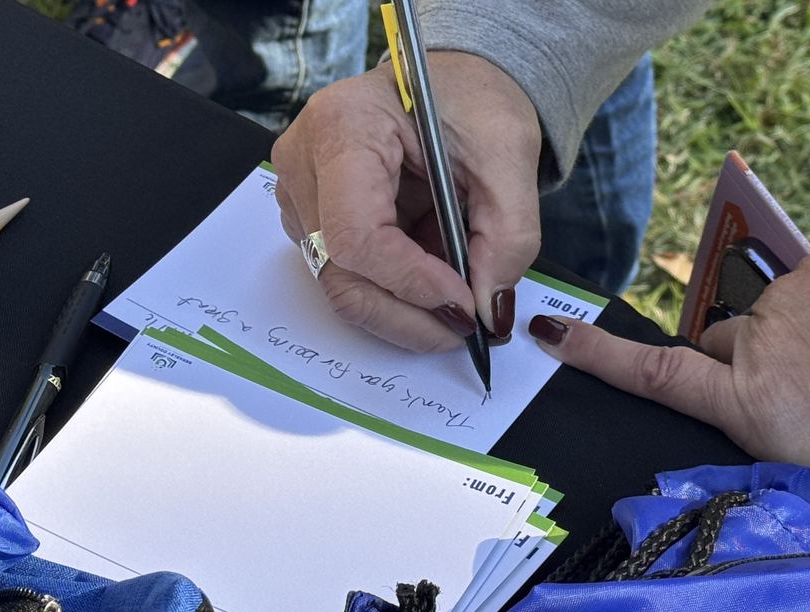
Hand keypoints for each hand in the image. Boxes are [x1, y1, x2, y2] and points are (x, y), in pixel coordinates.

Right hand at [271, 52, 540, 351]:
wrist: (446, 87)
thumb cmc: (469, 102)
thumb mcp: (508, 156)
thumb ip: (506, 236)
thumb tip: (489, 311)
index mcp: (344, 126)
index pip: (357, 234)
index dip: (412, 283)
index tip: (465, 305)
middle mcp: (304, 162)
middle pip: (341, 274)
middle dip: (409, 315)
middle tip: (465, 328)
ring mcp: (300, 196)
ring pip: (342, 287)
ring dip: (405, 308)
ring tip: (456, 294)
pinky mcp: (311, 220)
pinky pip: (347, 278)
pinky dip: (395, 294)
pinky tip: (432, 276)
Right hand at [528, 250, 809, 497]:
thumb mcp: (781, 439)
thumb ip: (724, 392)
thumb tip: (707, 354)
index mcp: (750, 388)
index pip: (658, 370)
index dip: (597, 352)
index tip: (549, 334)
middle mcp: (769, 332)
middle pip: (728, 341)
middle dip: (752, 361)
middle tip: (805, 400)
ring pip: (770, 315)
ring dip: (794, 335)